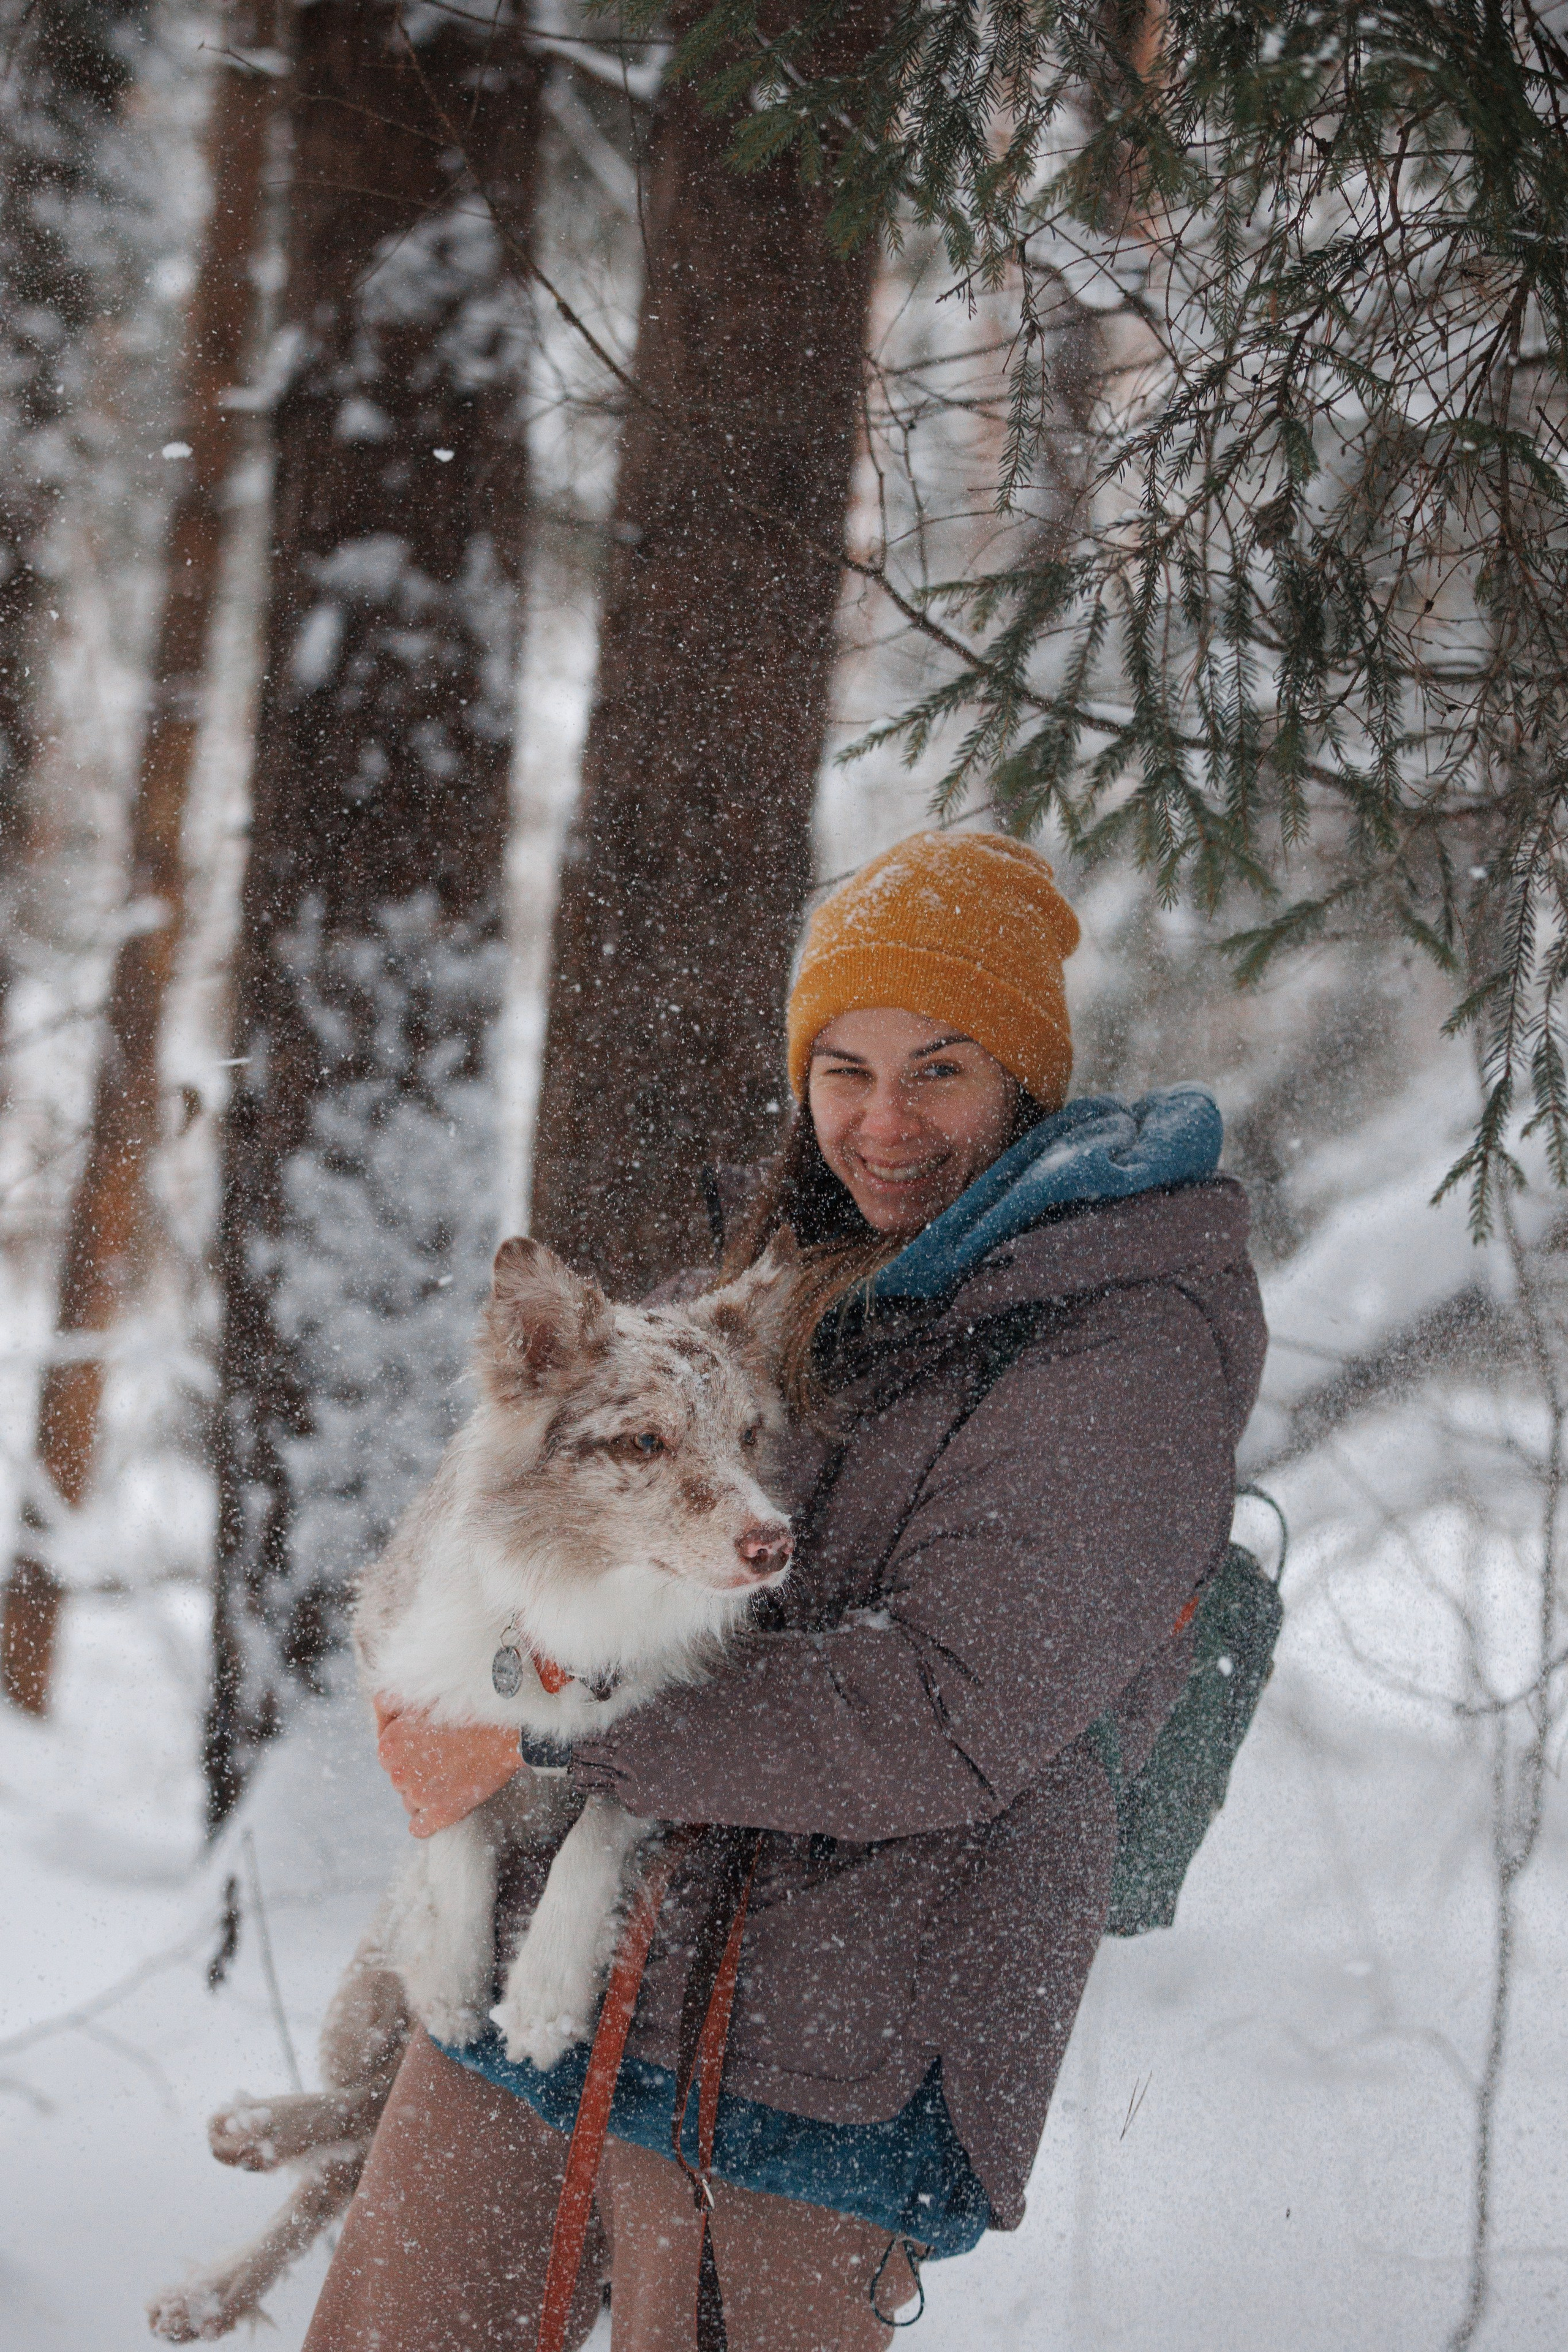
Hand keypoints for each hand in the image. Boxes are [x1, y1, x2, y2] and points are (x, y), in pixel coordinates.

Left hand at [374, 1697, 521, 1837]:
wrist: (505, 1733)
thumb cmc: (468, 1711)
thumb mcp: (421, 1700)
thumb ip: (392, 1710)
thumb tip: (382, 1726)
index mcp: (389, 1744)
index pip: (389, 1760)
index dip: (410, 1754)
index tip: (430, 1749)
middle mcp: (397, 1771)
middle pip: (400, 1782)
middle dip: (418, 1774)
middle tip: (446, 1760)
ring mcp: (418, 1794)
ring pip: (410, 1803)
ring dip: (427, 1795)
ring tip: (453, 1777)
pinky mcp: (439, 1814)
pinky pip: (419, 1828)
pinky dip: (430, 1820)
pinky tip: (446, 1803)